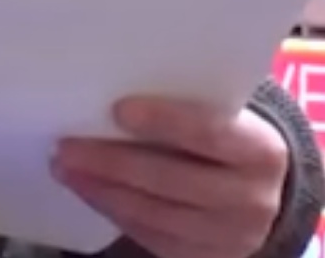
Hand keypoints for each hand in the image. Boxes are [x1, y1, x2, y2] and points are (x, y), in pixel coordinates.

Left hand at [52, 97, 287, 257]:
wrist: (261, 192)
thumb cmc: (224, 138)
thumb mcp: (221, 115)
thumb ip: (182, 103)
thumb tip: (110, 85)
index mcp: (259, 150)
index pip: (209, 133)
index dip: (164, 121)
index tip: (118, 109)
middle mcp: (252, 199)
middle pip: (172, 179)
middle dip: (111, 162)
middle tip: (65, 146)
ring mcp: (230, 236)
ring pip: (154, 214)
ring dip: (100, 190)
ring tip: (63, 167)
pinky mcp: (203, 257)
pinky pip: (150, 236)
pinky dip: (112, 211)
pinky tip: (86, 190)